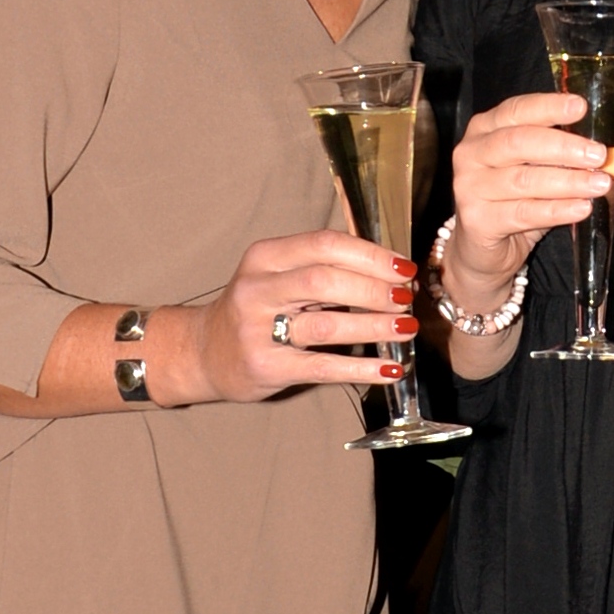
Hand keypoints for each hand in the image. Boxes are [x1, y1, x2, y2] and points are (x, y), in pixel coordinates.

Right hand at [159, 230, 414, 403]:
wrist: (205, 352)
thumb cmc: (257, 310)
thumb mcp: (278, 276)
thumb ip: (322, 267)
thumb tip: (390, 271)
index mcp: (265, 257)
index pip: (325, 245)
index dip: (370, 255)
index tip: (404, 267)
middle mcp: (258, 289)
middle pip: (325, 281)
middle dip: (375, 289)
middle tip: (408, 298)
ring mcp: (259, 330)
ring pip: (326, 325)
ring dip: (374, 326)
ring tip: (407, 327)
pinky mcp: (267, 367)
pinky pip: (322, 367)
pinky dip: (361, 368)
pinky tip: (390, 369)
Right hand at [445, 91, 613, 309]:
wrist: (483, 251)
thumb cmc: (516, 202)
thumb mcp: (550, 174)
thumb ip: (583, 160)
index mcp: (487, 128)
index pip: (517, 110)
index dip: (549, 107)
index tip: (582, 106)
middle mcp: (472, 152)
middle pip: (519, 142)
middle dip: (563, 146)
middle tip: (600, 154)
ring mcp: (469, 187)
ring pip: (523, 180)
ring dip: (567, 181)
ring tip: (600, 183)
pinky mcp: (476, 220)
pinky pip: (522, 213)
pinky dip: (556, 210)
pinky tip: (582, 208)